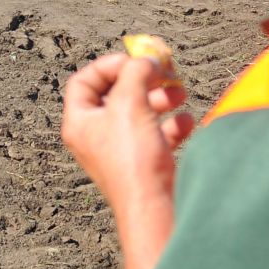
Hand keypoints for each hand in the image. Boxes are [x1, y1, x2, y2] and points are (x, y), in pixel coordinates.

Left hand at [61, 52, 192, 216]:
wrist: (154, 208)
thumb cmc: (133, 161)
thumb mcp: (130, 103)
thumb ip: (136, 72)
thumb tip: (146, 59)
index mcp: (80, 122)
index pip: (84, 81)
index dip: (108, 65)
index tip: (133, 61)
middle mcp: (96, 137)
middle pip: (117, 94)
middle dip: (143, 80)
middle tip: (165, 73)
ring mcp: (120, 151)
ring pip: (140, 113)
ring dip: (162, 98)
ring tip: (180, 95)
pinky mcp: (144, 164)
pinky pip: (158, 136)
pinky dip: (174, 125)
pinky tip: (187, 122)